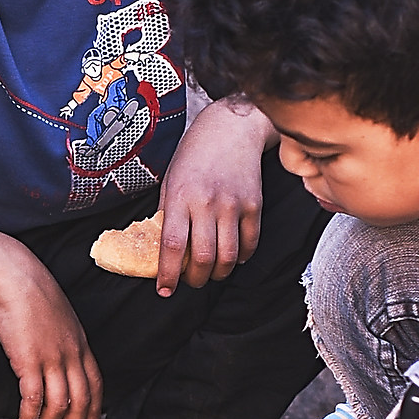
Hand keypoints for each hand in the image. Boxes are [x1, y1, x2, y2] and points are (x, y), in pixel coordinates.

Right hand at [0, 190, 101, 418]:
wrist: (13, 273)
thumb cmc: (27, 287)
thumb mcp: (54, 312)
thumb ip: (57, 333)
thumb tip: (48, 348)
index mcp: (80, 341)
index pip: (96, 382)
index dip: (95, 408)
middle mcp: (72, 353)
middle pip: (82, 400)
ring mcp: (52, 358)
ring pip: (60, 406)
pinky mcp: (29, 362)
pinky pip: (34, 401)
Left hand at [154, 97, 269, 295]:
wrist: (230, 129)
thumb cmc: (194, 156)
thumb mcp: (170, 181)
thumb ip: (168, 214)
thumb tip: (165, 250)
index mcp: (179, 196)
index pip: (171, 245)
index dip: (168, 273)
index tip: (164, 290)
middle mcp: (207, 202)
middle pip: (202, 257)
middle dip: (194, 278)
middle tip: (190, 281)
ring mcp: (233, 204)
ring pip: (228, 256)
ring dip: (218, 273)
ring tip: (211, 274)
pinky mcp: (254, 204)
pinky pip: (250, 243)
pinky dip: (241, 258)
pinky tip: (233, 258)